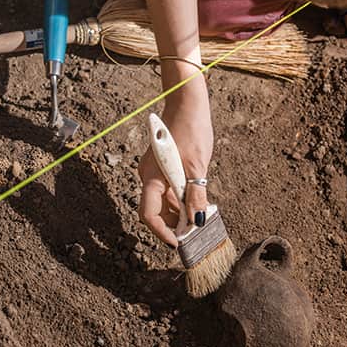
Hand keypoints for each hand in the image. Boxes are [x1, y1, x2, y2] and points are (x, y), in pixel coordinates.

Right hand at [138, 74, 212, 247]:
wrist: (187, 103)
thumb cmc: (190, 130)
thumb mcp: (197, 166)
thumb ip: (195, 194)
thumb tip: (196, 220)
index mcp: (151, 177)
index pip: (148, 214)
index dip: (161, 232)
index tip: (178, 243)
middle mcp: (148, 176)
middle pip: (155, 210)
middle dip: (172, 224)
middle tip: (193, 233)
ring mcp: (154, 171)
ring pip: (163, 201)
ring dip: (178, 213)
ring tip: (198, 219)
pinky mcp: (163, 166)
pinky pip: (168, 189)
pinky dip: (179, 199)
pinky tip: (195, 202)